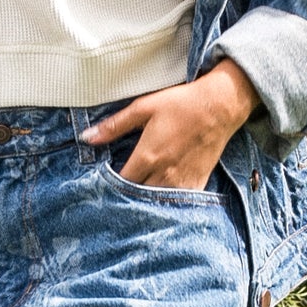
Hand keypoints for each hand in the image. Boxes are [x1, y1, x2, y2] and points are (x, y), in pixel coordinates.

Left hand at [82, 60, 258, 189]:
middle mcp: (164, 174)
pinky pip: (179, 202)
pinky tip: (162, 198)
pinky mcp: (198, 182)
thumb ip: (114, 126)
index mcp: (147, 156)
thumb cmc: (181, 104)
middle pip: (137, 197)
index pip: (121, 183)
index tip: (103, 184)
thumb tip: (86, 138)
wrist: (220, 106)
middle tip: (117, 194)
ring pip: (157, 203)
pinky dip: (169, 202)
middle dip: (126, 196)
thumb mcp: (143, 108)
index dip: (109, 185)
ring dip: (146, 202)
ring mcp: (182, 181)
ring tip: (137, 198)